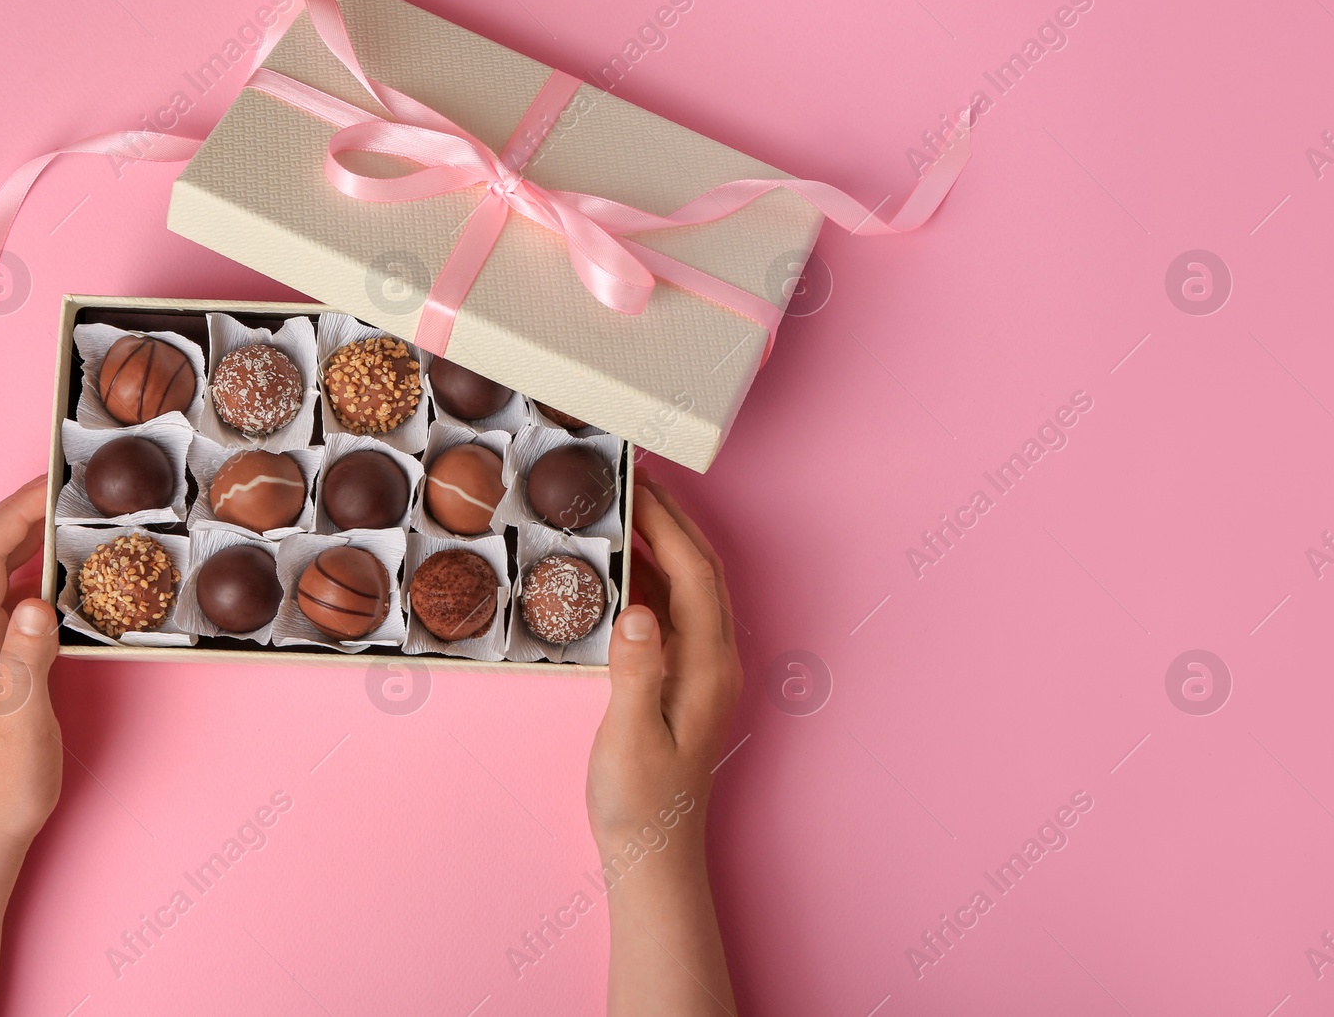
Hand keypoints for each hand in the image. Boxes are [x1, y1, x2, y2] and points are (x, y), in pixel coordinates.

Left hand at [0, 473, 61, 862]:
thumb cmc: (1, 784)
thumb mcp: (21, 722)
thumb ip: (27, 659)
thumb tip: (37, 603)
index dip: (15, 509)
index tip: (56, 483)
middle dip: (25, 512)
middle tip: (76, 490)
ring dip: (32, 540)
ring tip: (77, 521)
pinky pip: (8, 600)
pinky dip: (37, 575)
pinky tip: (69, 578)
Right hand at [587, 472, 741, 1016]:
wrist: (653, 854)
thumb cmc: (642, 803)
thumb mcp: (629, 736)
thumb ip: (635, 670)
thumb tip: (637, 611)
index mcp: (709, 667)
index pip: (695, 573)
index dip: (668, 522)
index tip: (637, 484)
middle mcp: (715, 661)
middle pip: (699, 570)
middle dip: (669, 519)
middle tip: (630, 480)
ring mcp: (702, 669)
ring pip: (688, 587)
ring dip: (659, 544)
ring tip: (621, 510)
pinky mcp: (683, 680)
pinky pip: (672, 612)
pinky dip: (648, 579)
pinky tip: (618, 570)